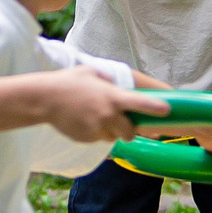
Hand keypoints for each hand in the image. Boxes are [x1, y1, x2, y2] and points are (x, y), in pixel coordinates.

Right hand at [41, 68, 168, 143]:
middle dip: (129, 131)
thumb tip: (115, 85)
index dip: (156, 108)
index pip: (140, 104)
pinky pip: (98, 139)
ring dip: (111, 132)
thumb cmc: (67, 82)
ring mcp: (97, 128)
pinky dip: (95, 134)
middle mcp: (108, 114)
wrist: (44, 99)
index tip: (167, 111)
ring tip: (95, 119)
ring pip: (113, 137)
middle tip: (124, 126)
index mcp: (112, 96)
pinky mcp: (87, 138)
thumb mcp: (90, 73)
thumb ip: (107, 80)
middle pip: (130, 131)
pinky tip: (83, 123)